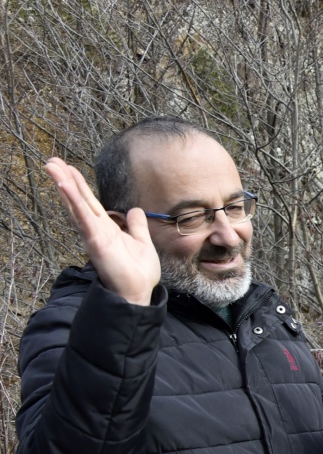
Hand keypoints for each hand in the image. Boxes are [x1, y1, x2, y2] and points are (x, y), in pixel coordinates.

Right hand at [44, 157, 160, 304]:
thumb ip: (136, 226)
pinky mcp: (95, 241)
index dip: (78, 185)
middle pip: (78, 200)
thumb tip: (134, 210)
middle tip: (51, 161)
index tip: (68, 168)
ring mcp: (93, 235)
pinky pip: (83, 218)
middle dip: (65, 180)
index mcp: (106, 228)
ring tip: (52, 166)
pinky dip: (74, 202)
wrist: (138, 292)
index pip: (89, 202)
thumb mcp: (140, 242)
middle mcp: (96, 230)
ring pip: (76, 205)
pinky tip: (64, 187)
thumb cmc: (138, 272)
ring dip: (64, 185)